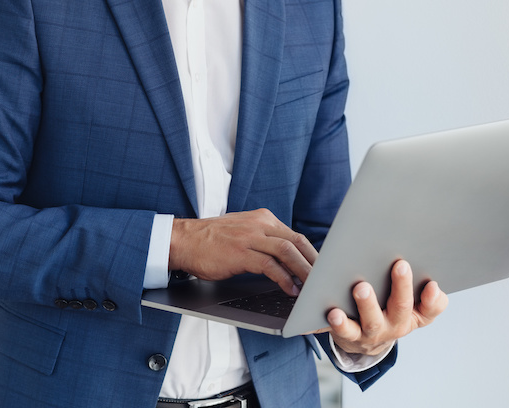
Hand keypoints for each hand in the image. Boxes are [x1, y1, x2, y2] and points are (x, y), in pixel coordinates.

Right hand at [169, 209, 317, 295]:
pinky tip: (290, 289)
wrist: (183, 240)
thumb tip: (287, 261)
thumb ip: (264, 241)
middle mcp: (259, 224)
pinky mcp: (240, 252)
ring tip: (313, 287)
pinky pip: (269, 265)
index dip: (312, 255)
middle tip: (325, 280)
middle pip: (297, 241)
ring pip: (287, 251)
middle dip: (314, 263)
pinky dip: (283, 278)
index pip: (295, 236)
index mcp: (262, 219)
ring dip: (304, 271)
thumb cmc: (211, 241)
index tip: (322, 270)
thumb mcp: (243, 233)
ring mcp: (250, 237)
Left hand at [328, 259, 447, 357]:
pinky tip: (334, 312)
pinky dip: (340, 323)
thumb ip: (422, 289)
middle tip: (400, 266)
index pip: (431, 308)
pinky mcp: (352, 336)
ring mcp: (374, 332)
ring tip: (362, 288)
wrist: (369, 341)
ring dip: (367, 304)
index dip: (434, 298)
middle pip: (402, 308)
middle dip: (402, 286)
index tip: (432, 284)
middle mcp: (397, 325)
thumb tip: (425, 273)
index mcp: (416, 314)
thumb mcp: (413, 304)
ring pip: (372, 321)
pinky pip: (346, 331)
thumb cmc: (391, 309)